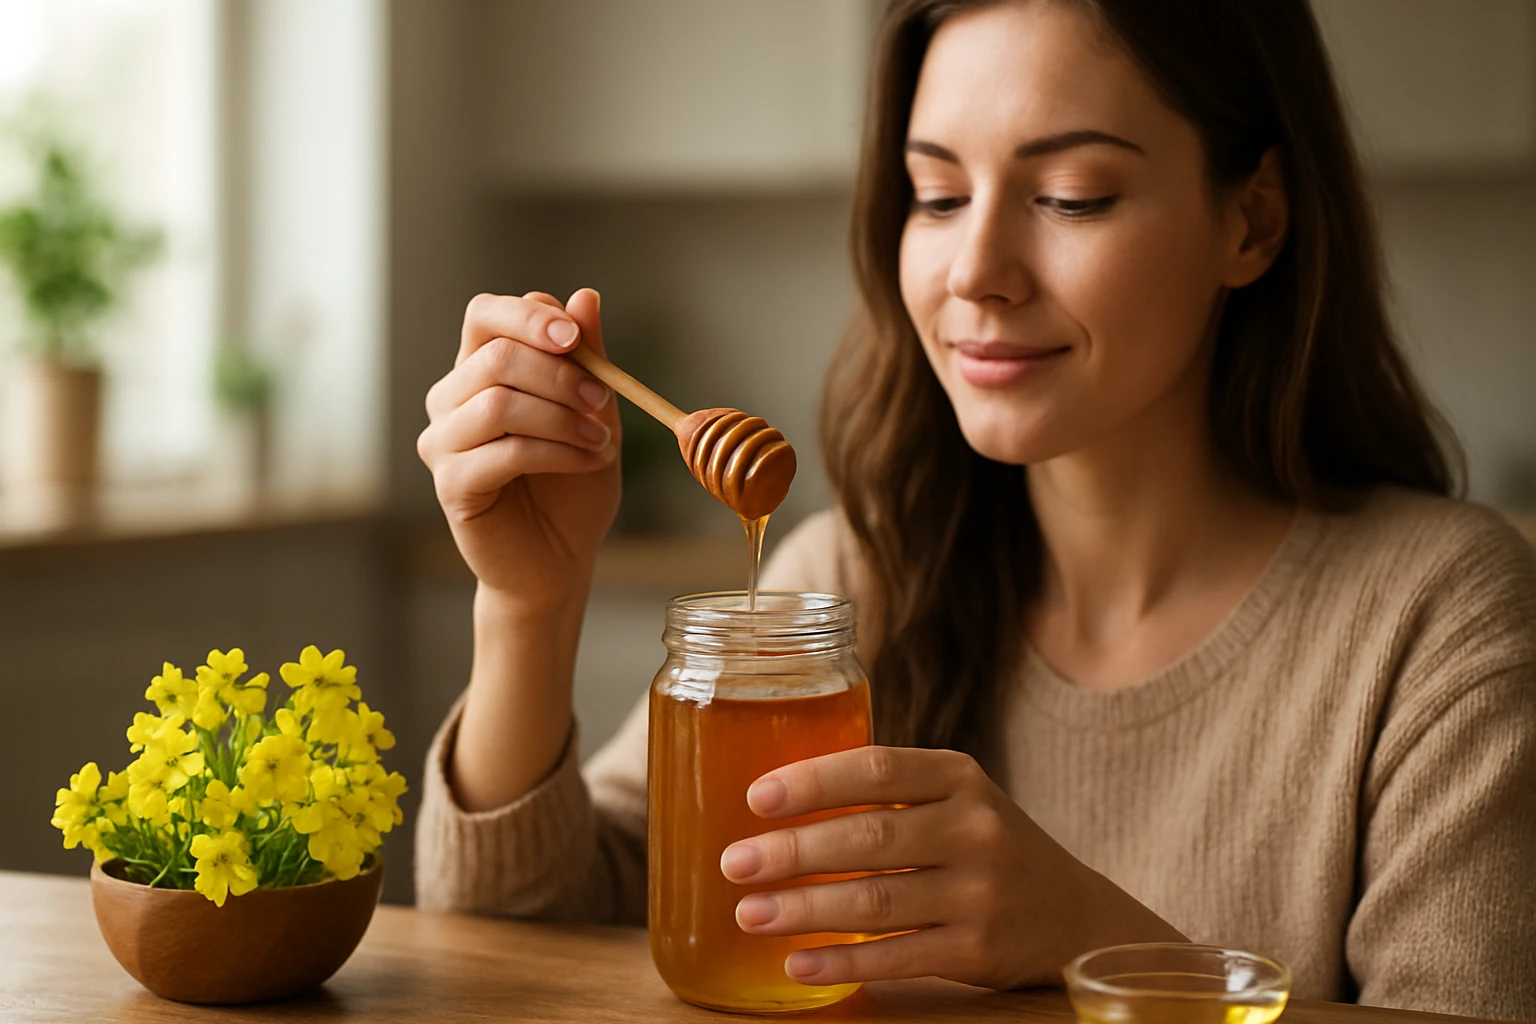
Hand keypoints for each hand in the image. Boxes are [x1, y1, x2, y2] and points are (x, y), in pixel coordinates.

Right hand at [417, 288, 620, 613]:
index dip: (528, 317)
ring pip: (498, 403)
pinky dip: (557, 453)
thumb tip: (585, 297)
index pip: (485, 315)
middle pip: (494, 357)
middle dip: (560, 375)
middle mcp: (451, 399)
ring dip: (562, 419)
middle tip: (604, 403)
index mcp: (480, 370)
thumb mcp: (594, 415)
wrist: (560, 559)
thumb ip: (587, 358)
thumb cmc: (572, 486)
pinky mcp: (451, 484)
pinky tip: (587, 463)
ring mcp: (443, 442)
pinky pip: (503, 452)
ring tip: (600, 444)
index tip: (575, 338)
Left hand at [719, 746, 1185, 989]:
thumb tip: (773, 801)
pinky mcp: (980, 950)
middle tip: (736, 863)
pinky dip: (843, 963)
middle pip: (870, 839)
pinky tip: (798, 964)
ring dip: (805, 910)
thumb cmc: (984, 846)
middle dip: (794, 852)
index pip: (878, 768)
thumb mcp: (953, 799)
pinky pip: (899, 958)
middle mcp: (975, 829)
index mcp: (959, 777)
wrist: (1074, 915)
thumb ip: (886, 792)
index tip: (757, 797)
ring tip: (749, 914)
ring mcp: (981, 893)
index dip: (814, 781)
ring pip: (877, 902)